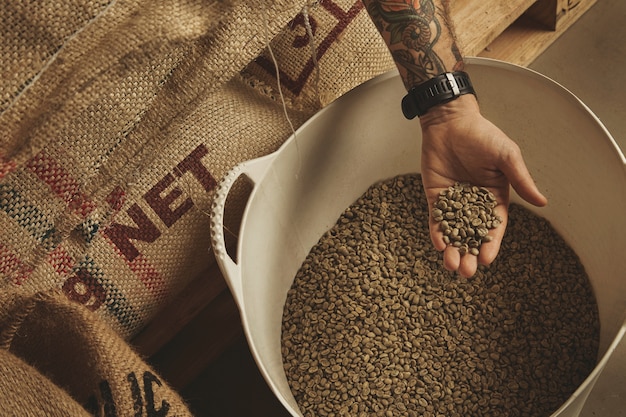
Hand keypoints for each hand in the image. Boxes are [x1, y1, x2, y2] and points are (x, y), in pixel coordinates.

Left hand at [419, 94, 547, 276]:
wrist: (450, 122)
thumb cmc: (482, 136)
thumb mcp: (506, 156)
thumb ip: (521, 179)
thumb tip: (542, 202)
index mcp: (495, 197)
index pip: (494, 227)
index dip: (490, 244)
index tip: (487, 260)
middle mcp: (474, 204)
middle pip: (472, 235)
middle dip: (469, 254)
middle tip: (466, 271)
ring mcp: (453, 202)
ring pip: (453, 232)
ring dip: (452, 250)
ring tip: (451, 265)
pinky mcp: (435, 198)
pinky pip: (435, 220)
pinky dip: (436, 233)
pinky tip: (437, 245)